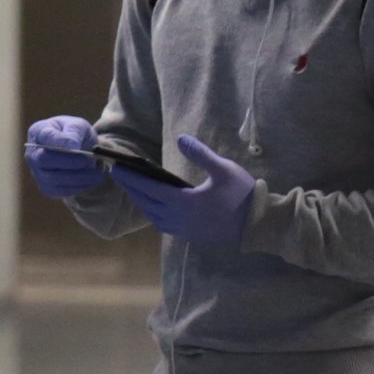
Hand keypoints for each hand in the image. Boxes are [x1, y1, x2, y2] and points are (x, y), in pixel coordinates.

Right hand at [23, 115, 115, 201]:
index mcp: (38, 132)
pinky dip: (79, 187)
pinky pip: (61, 191)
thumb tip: (72, 145)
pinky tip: (90, 180)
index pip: (45, 136)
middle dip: (69, 162)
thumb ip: (75, 130)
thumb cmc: (75, 134)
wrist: (79, 150)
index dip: (59, 142)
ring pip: (53, 179)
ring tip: (97, 173)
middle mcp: (33, 154)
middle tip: (89, 160)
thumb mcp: (78, 125)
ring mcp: (38, 173)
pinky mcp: (47, 188)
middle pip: (44, 160)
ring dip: (78, 177)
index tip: (76, 146)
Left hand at [109, 133, 257, 246]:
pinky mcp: (189, 234)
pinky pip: (162, 224)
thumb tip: (181, 138)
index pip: (149, 189)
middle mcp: (178, 218)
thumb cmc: (241, 194)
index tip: (117, 169)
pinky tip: (153, 204)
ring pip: (152, 216)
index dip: (131, 179)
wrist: (256, 223)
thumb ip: (200, 154)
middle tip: (119, 175)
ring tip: (134, 188)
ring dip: (141, 202)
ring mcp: (183, 229)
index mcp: (183, 202)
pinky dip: (153, 213)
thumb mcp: (223, 169)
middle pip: (146, 203)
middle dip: (132, 188)